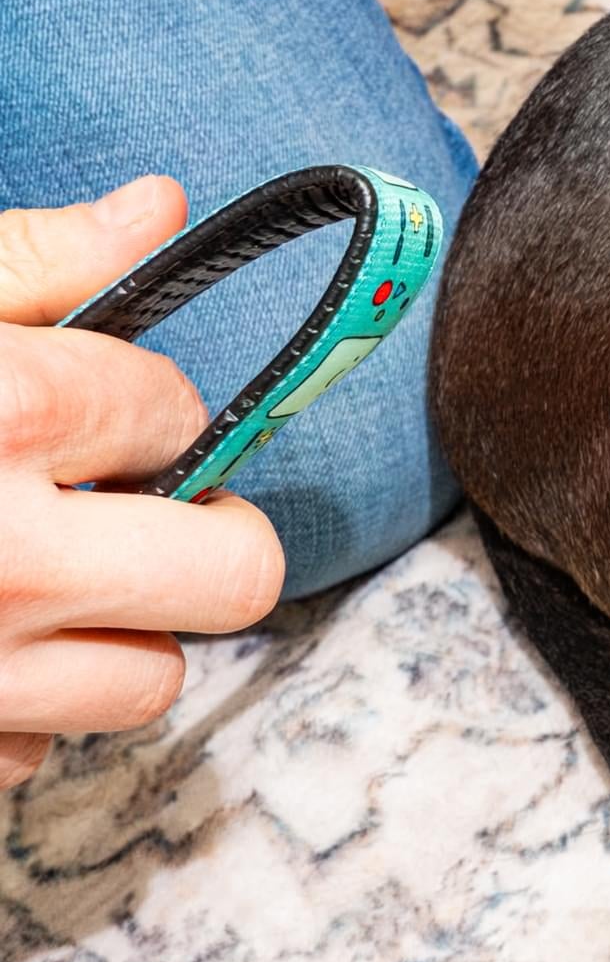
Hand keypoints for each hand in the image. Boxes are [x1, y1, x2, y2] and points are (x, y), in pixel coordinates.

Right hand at [0, 178, 282, 789]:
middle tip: (142, 507)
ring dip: (116, 633)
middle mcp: (1, 558)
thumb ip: (29, 258)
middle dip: (201, 536)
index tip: (103, 410)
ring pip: (150, 683)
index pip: (174, 412)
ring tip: (38, 584)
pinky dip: (16, 707)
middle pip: (234, 578)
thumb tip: (161, 208)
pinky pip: (36, 753)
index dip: (148, 407)